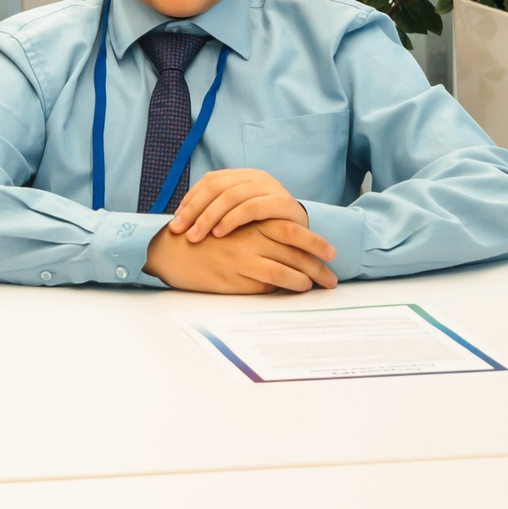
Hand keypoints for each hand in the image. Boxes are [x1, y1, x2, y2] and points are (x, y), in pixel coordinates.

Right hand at [146, 215, 337, 294]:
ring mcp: (245, 256)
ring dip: (308, 278)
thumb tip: (287, 248)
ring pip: (288, 268)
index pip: (292, 229)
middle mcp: (252, 235)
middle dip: (319, 264)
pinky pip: (272, 280)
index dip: (315, 241)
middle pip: (297, 248)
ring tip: (318, 285)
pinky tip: (298, 288)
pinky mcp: (237, 275)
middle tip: (333, 278)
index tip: (331, 253)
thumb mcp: (232, 225)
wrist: (174, 250)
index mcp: (252, 220)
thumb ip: (257, 231)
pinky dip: (290, 285)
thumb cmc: (205, 239)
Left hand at [164, 168, 306, 240]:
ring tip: (196, 236)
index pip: (210, 180)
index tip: (175, 219)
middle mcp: (256, 176)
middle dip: (194, 210)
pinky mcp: (282, 202)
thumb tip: (181, 218)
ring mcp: (270, 187)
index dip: (190, 199)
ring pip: (231, 196)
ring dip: (209, 217)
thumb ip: (217, 211)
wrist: (304, 233)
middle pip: (216, 187)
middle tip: (179, 231)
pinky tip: (220, 234)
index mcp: (243, 175)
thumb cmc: (266, 227)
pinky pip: (251, 208)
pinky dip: (232, 220)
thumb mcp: (240, 215)